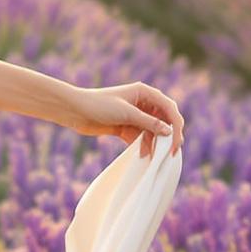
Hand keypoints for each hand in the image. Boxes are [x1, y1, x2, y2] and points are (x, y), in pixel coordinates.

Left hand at [69, 81, 185, 158]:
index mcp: (146, 93)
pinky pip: (140, 138)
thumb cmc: (99, 105)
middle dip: (168, 137)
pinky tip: (142, 156)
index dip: (177, 126)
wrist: (73, 111)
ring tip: (154, 158)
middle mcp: (143, 103)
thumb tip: (170, 132)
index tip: (177, 143)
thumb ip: (149, 123)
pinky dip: (142, 147)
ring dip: (154, 144)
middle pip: (164, 121)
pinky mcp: (126, 127)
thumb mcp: (127, 113)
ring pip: (152, 131)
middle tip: (171, 154)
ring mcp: (135, 116)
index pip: (170, 109)